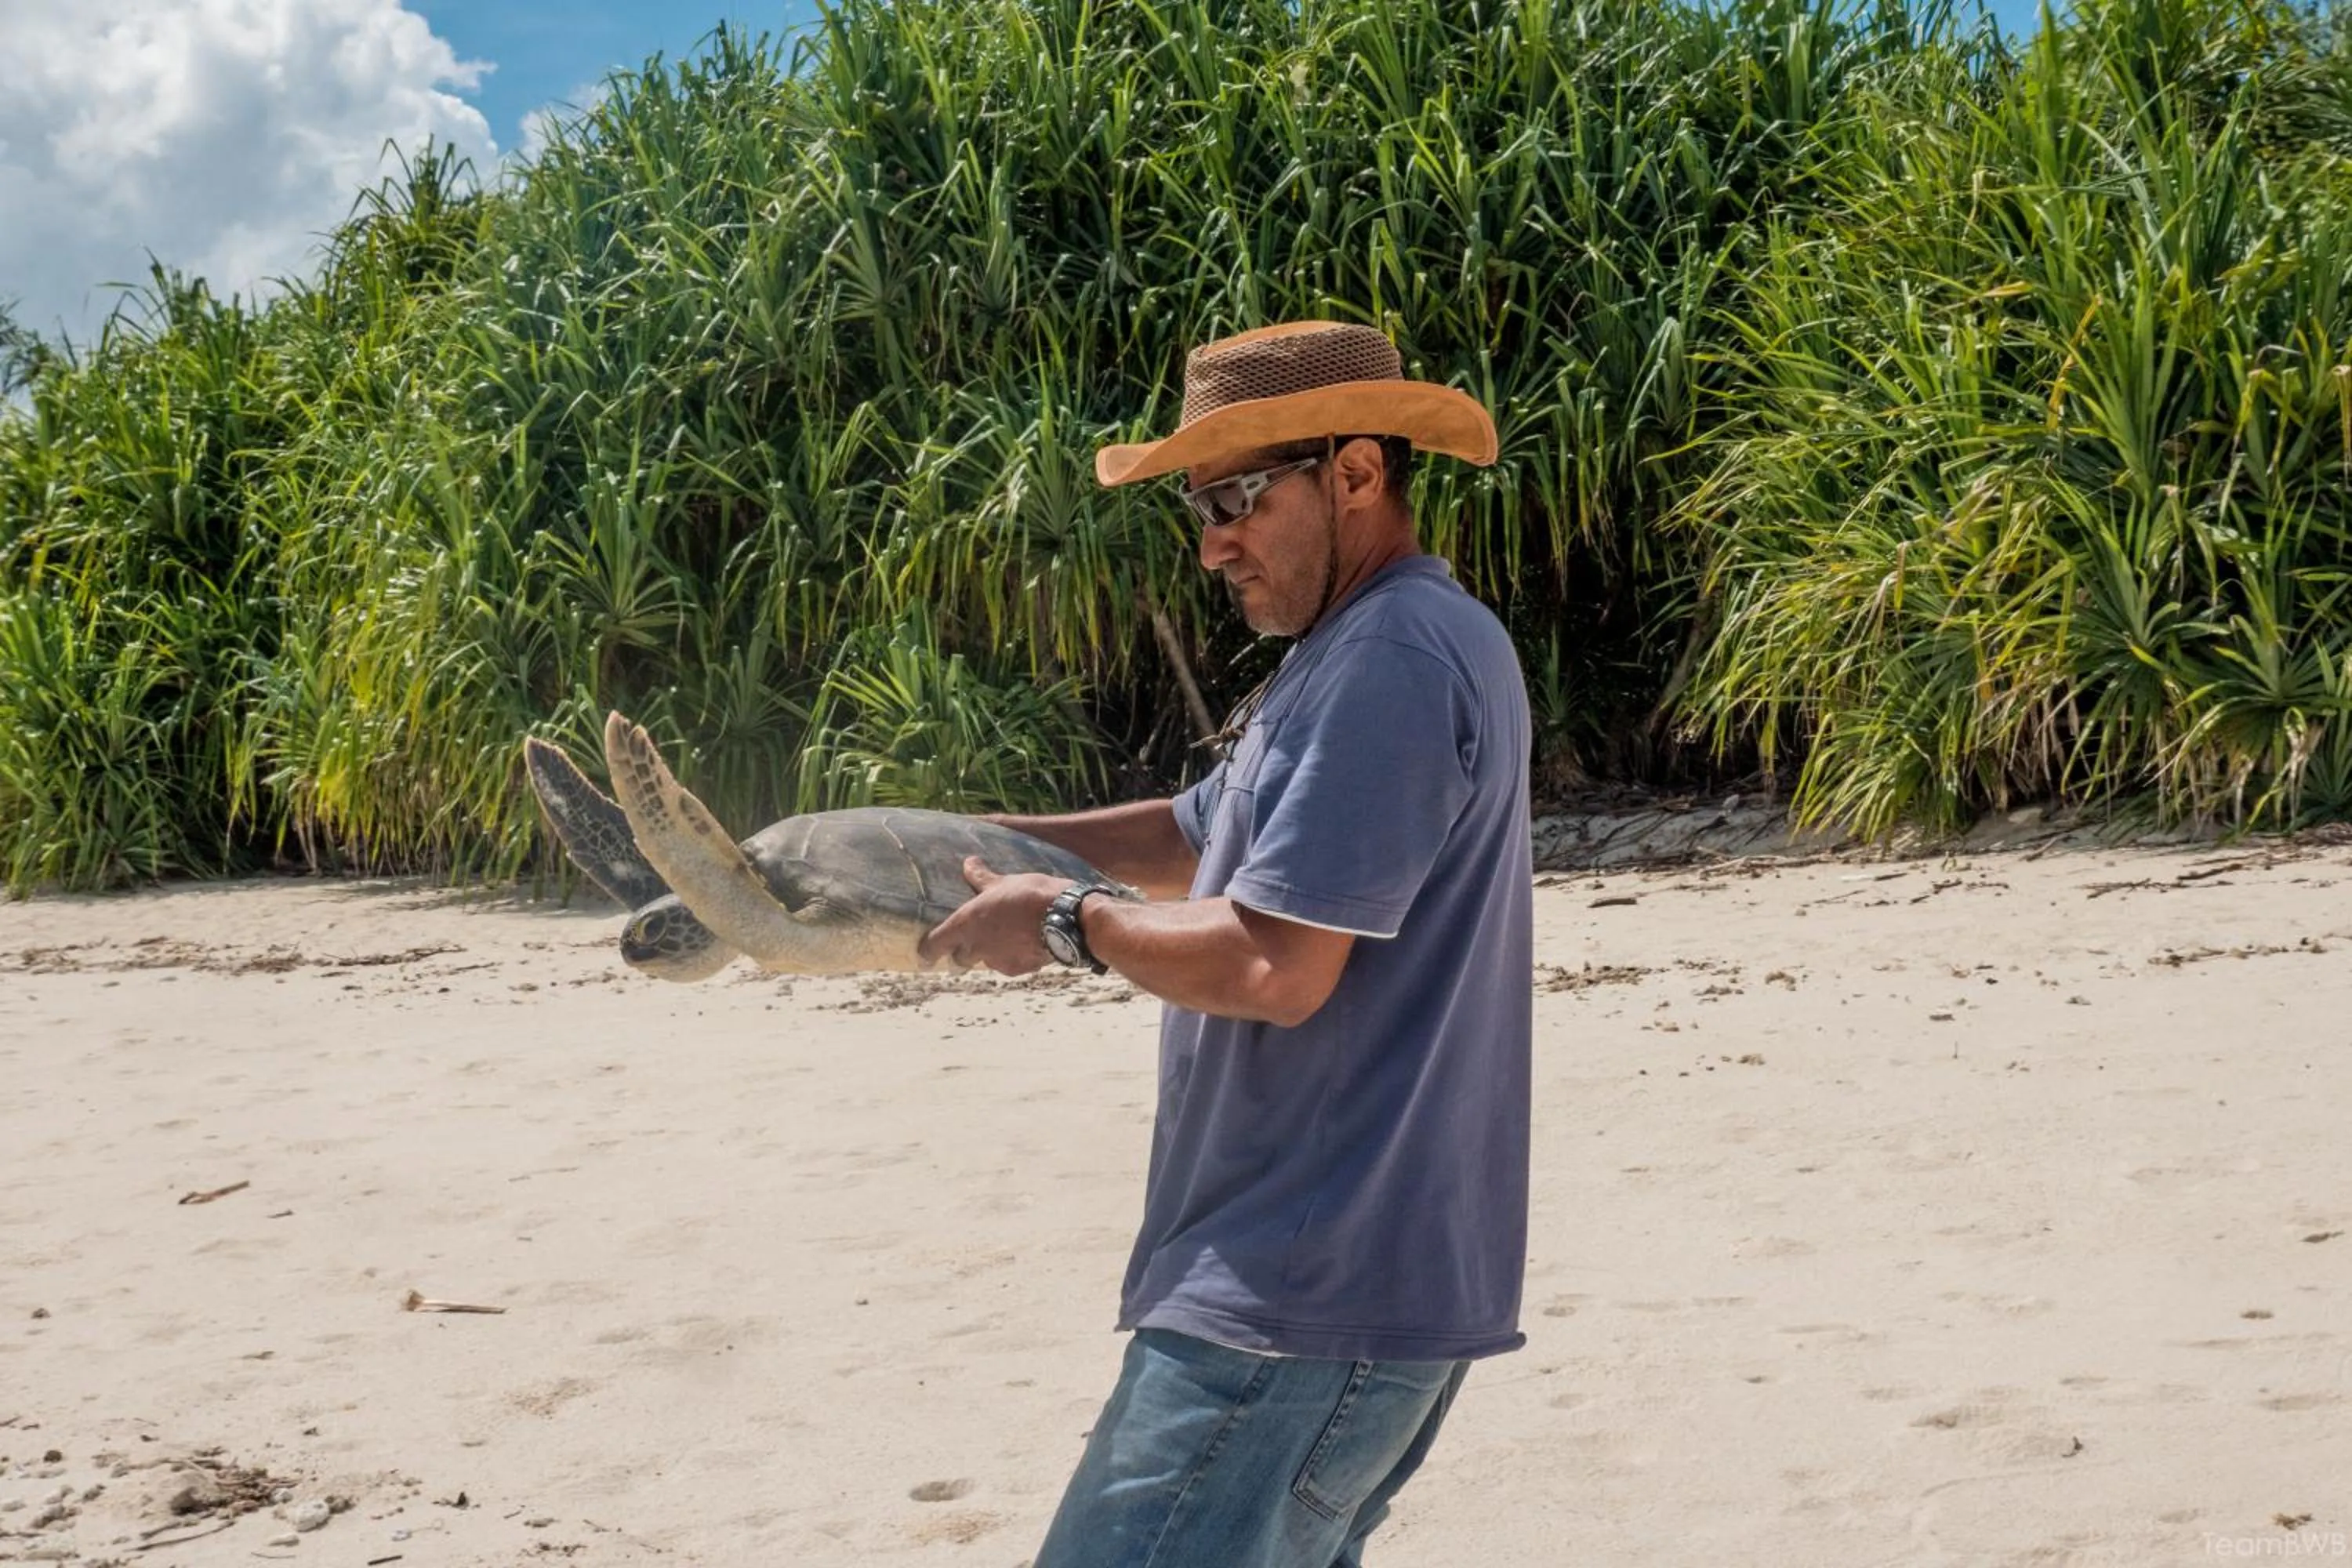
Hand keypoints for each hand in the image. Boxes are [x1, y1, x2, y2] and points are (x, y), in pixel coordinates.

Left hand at [916, 857, 1070, 975]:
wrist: (1066, 919)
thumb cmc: (1029, 895)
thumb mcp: (1003, 881)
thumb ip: (981, 877)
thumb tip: (968, 863)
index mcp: (966, 924)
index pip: (934, 944)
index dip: (927, 950)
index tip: (924, 954)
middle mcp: (977, 947)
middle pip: (960, 958)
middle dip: (964, 951)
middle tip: (973, 938)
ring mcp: (999, 961)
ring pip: (987, 960)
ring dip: (991, 952)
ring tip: (1008, 934)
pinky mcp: (1020, 969)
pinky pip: (1011, 964)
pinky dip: (1014, 956)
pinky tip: (1027, 942)